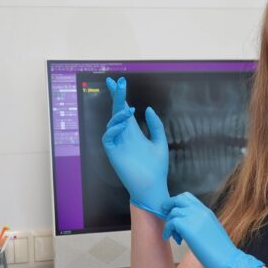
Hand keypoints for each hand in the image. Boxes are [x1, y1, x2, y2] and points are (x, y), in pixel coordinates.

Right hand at [101, 77, 169, 217]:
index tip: (117, 81)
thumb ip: (155, 125)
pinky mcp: (113, 153)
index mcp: (134, 132)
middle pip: (116, 112)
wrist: (153, 186)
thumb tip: (147, 108)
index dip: (120, 96)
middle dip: (116, 96)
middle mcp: (124, 135)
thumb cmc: (156, 168)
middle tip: (116, 82)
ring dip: (118, 114)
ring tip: (128, 110)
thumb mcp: (160, 142)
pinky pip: (107, 138)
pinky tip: (121, 125)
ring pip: (111, 123)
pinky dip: (112, 129)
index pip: (124, 110)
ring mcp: (117, 144)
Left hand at [162, 192, 263, 267]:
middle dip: (169, 207)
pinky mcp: (188, 228)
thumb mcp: (211, 230)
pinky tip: (173, 240)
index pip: (187, 197)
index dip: (176, 203)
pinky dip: (168, 231)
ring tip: (175, 236)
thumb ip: (199, 223)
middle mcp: (201, 212)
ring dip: (169, 223)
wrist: (227, 260)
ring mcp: (195, 218)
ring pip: (173, 212)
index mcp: (206, 212)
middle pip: (178, 199)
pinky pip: (171, 223)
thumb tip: (184, 224)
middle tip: (168, 219)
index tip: (173, 213)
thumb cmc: (220, 251)